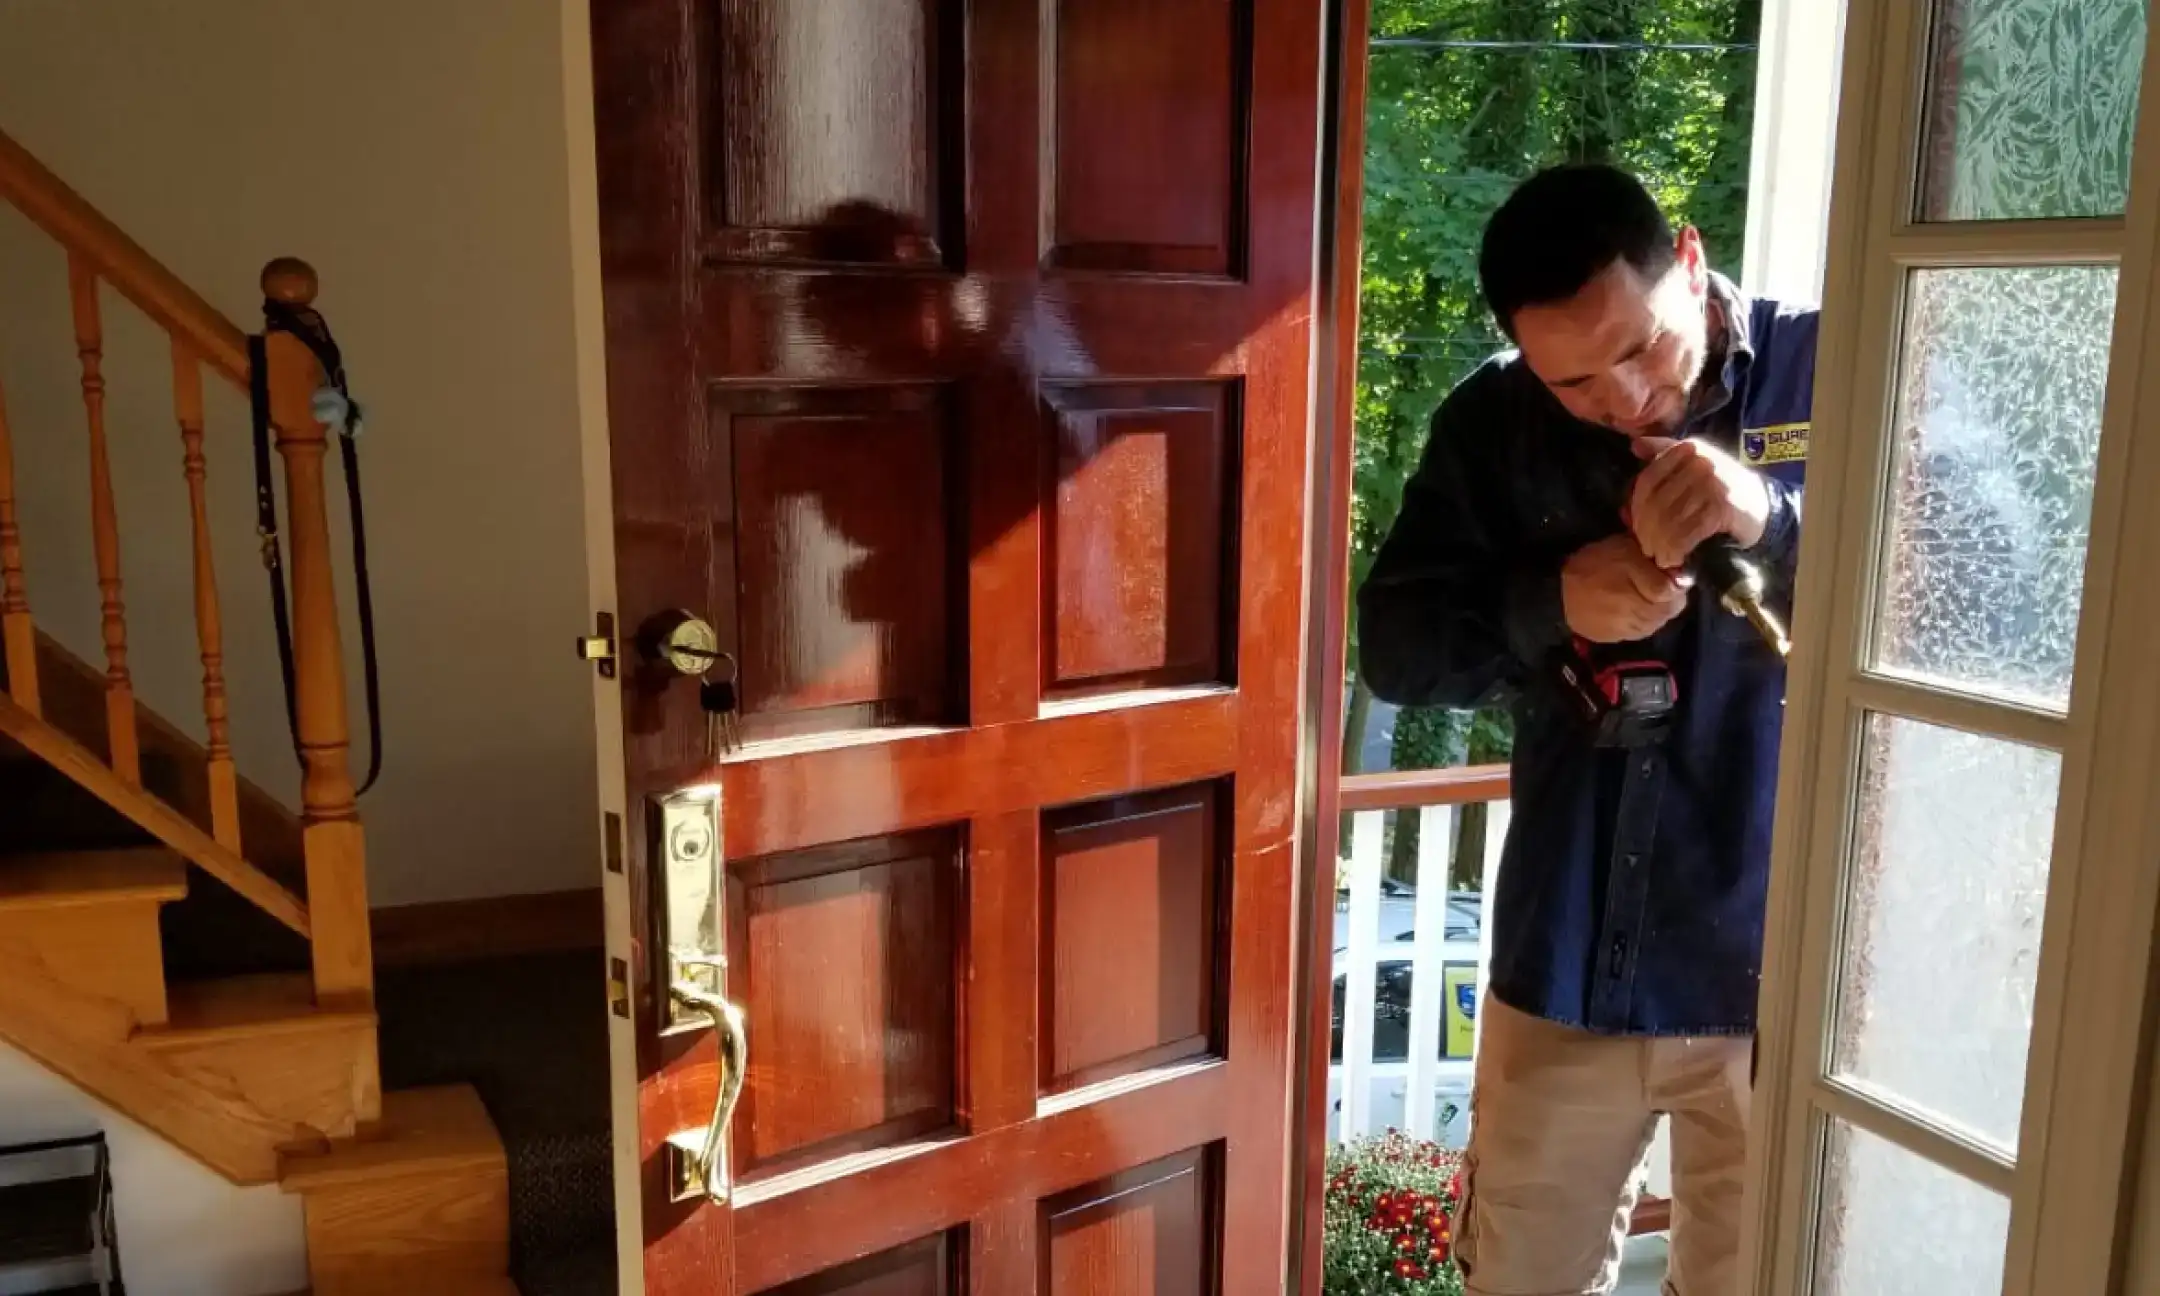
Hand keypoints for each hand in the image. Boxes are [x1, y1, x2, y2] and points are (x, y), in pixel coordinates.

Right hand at [1561, 534, 1689, 643]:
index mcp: (1648, 605)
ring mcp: (1628, 634)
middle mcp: (1643, 625)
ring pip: (1653, 623)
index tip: (1663, 570)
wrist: (1555, 592)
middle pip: (1668, 613)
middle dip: (1665, 597)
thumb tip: (1683, 583)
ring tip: (1636, 592)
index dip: (1675, 582)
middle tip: (1649, 579)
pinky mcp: (1612, 638)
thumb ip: (1657, 572)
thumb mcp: (1627, 556)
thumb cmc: (1593, 567)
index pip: (1678, 599)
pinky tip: (1624, 604)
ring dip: (1651, 608)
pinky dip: (1636, 618)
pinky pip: (1635, 629)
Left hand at [1627, 437, 1770, 570]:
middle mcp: (1699, 463)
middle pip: (1656, 502)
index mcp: (1688, 450)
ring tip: (1660, 557)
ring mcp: (1711, 485)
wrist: (1763, 505)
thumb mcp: (1695, 463)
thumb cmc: (1722, 487)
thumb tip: (1636, 445)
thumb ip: (1665, 452)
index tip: (1635, 526)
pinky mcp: (1721, 508)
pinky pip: (1687, 533)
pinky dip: (1676, 550)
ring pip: (1669, 520)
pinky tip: (1675, 559)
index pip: (1649, 480)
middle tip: (1647, 548)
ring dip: (1660, 545)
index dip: (1636, 507)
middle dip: (1647, 531)